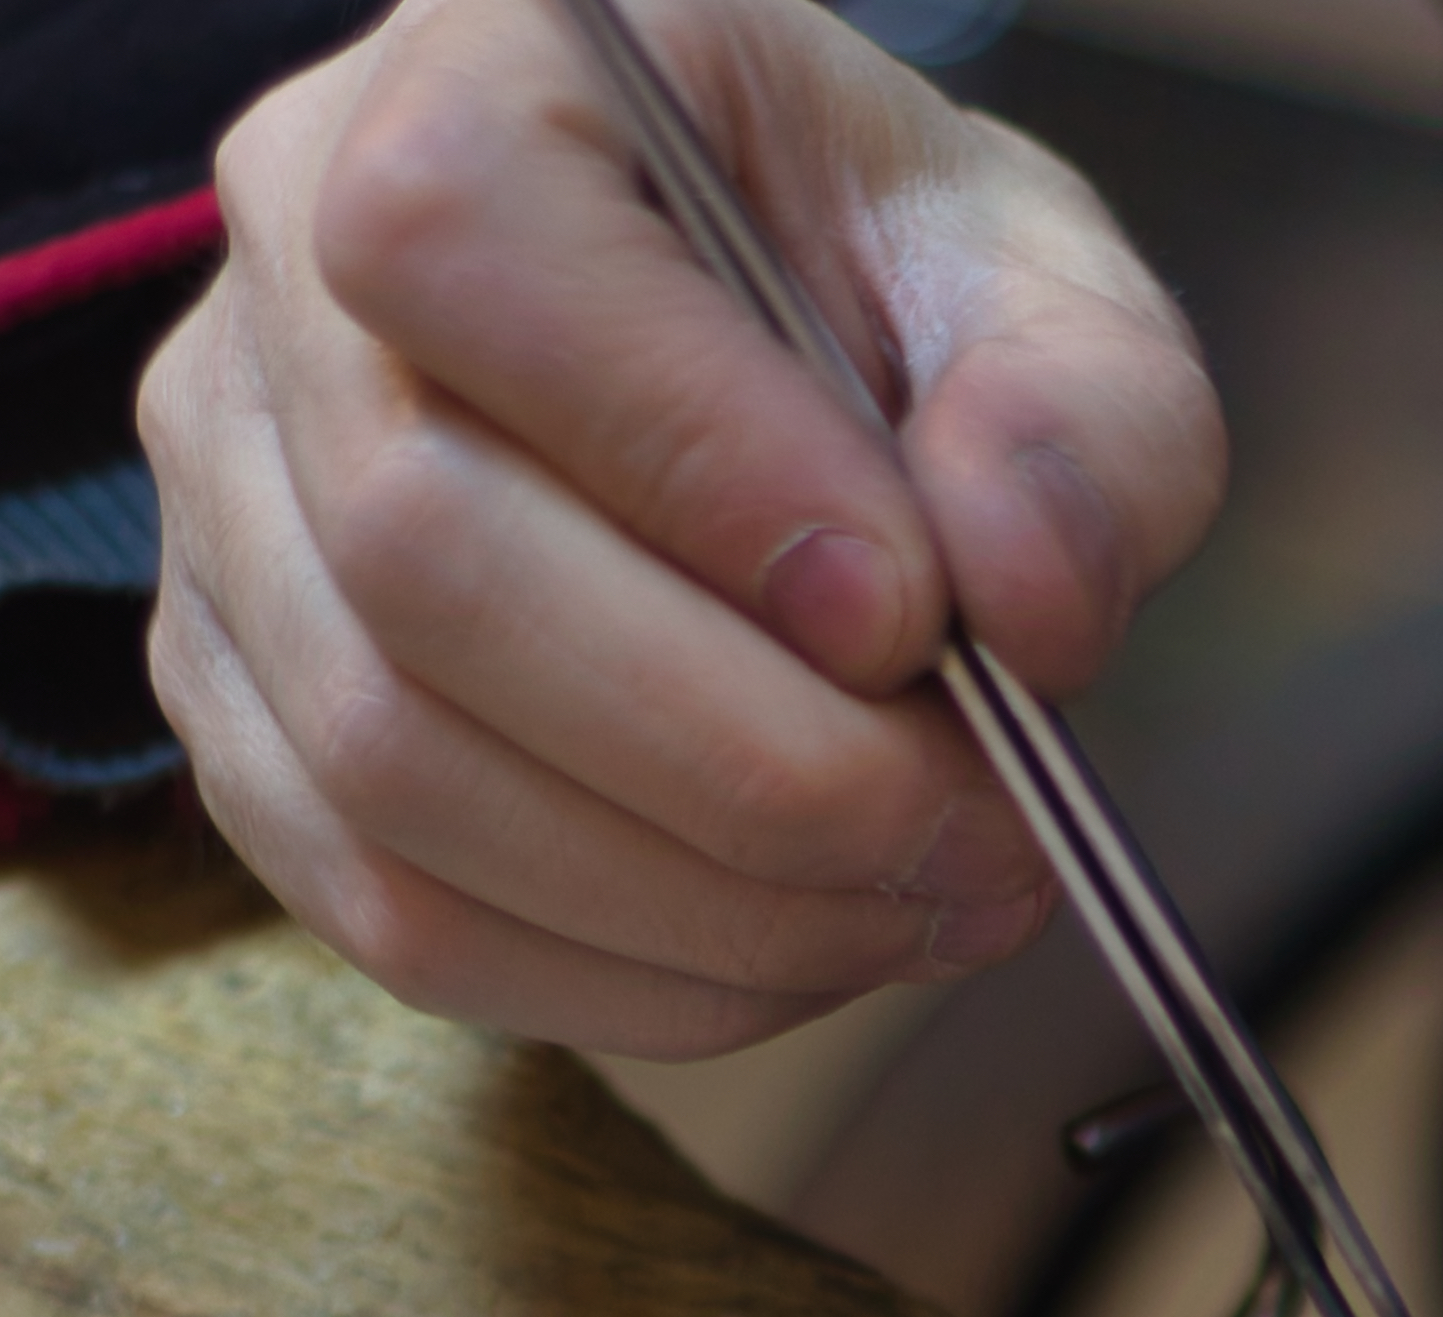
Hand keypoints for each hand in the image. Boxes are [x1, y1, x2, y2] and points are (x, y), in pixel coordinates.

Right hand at [142, 0, 1224, 1056]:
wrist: (777, 341)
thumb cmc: (888, 281)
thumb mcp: (1048, 283)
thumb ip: (1085, 421)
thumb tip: (1021, 602)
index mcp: (475, 78)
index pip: (469, 251)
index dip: (697, 469)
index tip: (913, 616)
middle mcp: (281, 283)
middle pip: (423, 563)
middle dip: (749, 759)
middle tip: (984, 829)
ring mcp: (233, 511)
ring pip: (394, 771)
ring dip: (708, 898)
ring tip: (933, 896)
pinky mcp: (252, 707)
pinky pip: (390, 910)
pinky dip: (627, 976)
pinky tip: (803, 945)